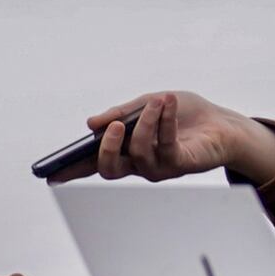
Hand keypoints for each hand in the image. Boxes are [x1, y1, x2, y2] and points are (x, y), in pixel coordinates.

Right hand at [79, 91, 274, 185]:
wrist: (223, 122)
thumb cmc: (185, 114)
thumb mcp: (146, 104)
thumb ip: (120, 113)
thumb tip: (91, 124)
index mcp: (127, 151)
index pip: (94, 163)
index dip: (72, 170)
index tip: (51, 174)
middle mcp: (140, 164)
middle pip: (110, 170)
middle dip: (107, 149)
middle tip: (114, 126)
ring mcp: (160, 167)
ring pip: (139, 152)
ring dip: (145, 122)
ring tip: (156, 101)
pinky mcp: (181, 164)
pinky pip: (165, 145)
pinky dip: (163, 121)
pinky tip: (167, 104)